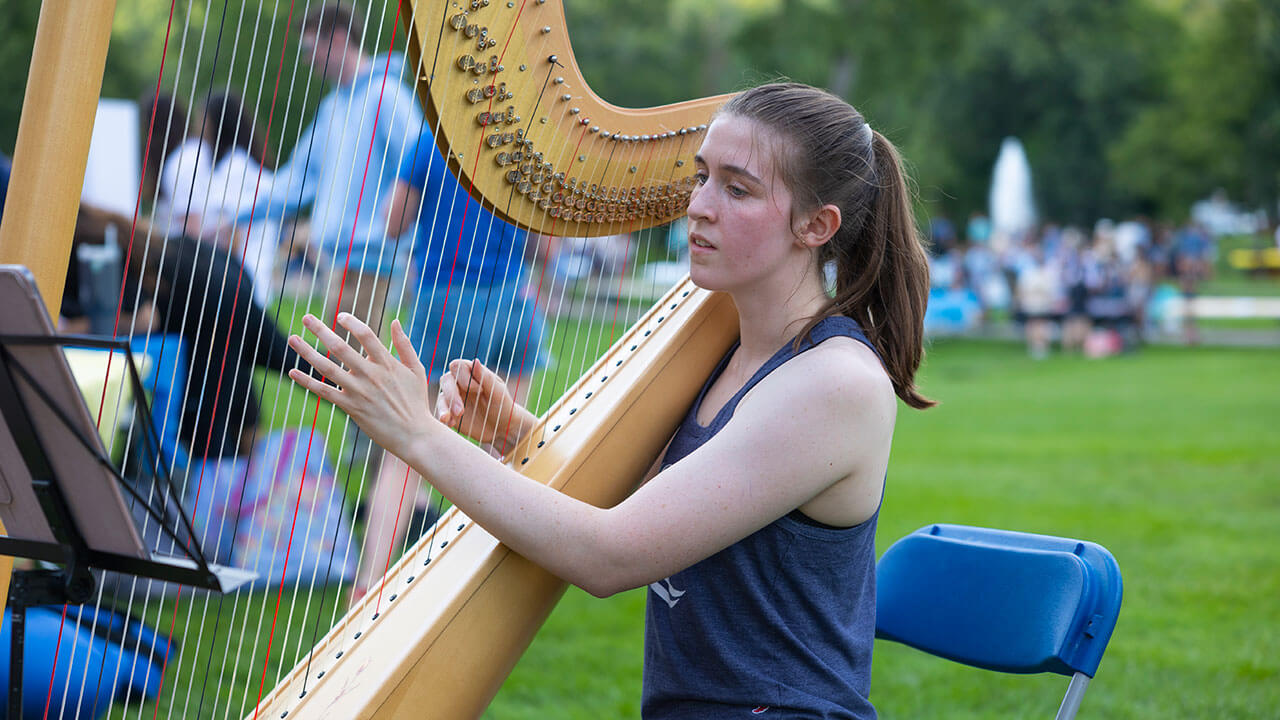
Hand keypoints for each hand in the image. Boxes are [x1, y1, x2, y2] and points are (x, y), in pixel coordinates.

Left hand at [287, 313, 434, 459]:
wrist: (414, 435)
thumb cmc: (416, 402)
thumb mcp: (416, 370)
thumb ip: (405, 345)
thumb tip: (395, 321)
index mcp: (387, 363)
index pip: (366, 335)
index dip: (352, 323)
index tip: (340, 316)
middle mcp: (370, 375)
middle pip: (340, 347)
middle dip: (321, 330)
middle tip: (306, 318)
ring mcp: (358, 391)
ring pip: (327, 368)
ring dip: (307, 352)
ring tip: (292, 339)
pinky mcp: (350, 407)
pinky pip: (324, 392)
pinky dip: (307, 382)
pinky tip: (292, 372)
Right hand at [437, 358, 530, 451]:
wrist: (502, 428)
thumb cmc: (503, 406)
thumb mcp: (498, 392)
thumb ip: (485, 377)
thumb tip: (475, 360)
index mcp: (471, 373)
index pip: (458, 366)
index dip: (465, 377)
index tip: (480, 390)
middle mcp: (460, 383)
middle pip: (446, 380)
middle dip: (452, 395)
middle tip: (461, 411)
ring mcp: (453, 398)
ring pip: (441, 396)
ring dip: (445, 407)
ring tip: (449, 418)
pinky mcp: (450, 412)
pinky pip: (441, 411)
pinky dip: (444, 417)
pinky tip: (450, 423)